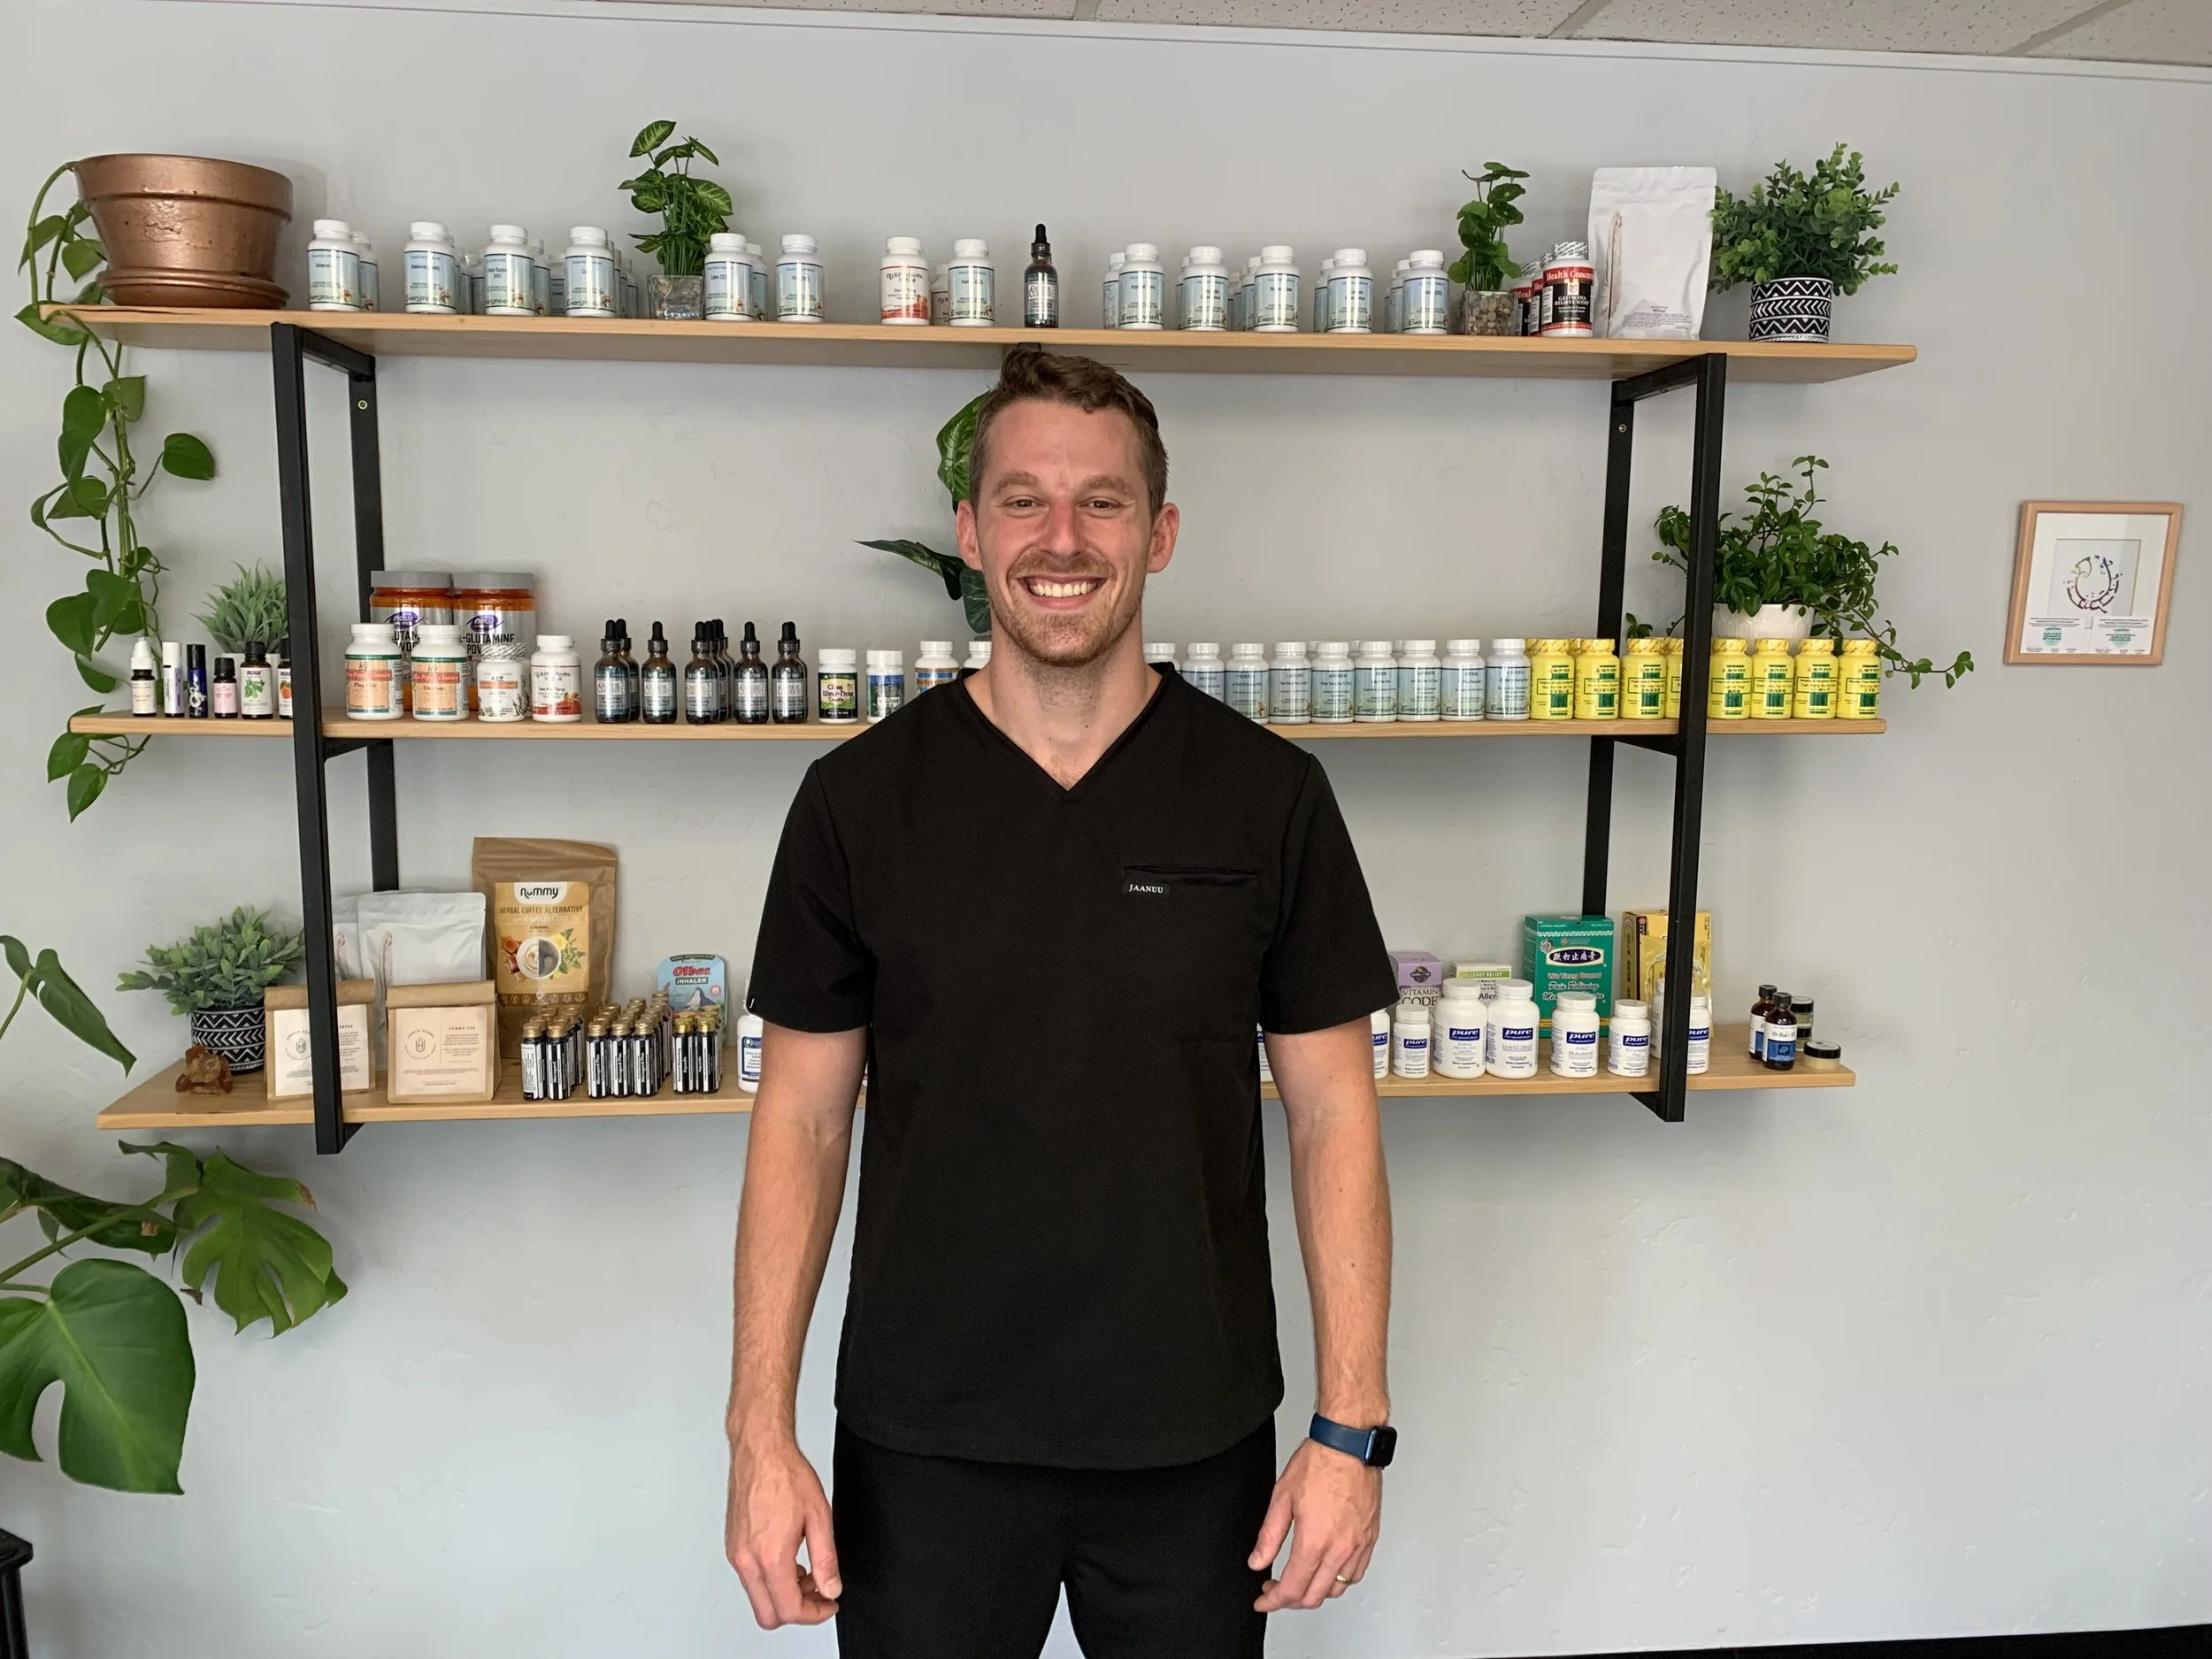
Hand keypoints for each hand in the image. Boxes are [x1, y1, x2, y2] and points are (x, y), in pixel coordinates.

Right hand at [725, 1428, 841, 1627]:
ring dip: (784, 1595)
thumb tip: (831, 1589)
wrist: (760, 1450)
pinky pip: (750, 1579)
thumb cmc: (786, 1474)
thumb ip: (826, 1559)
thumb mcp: (819, 1517)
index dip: (815, 1614)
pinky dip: (771, 1580)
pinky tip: (789, 1559)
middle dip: (797, 1611)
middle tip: (819, 1592)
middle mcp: (747, 1560)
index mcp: (769, 1556)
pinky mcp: (732, 1546)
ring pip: (758, 1598)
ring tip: (808, 1571)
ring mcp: (736, 1554)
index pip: (789, 1610)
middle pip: (768, 1615)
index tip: (829, 1603)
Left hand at [1248, 1435, 1382, 1611]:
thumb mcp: (1282, 1498)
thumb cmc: (1319, 1463)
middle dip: (1290, 1600)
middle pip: (1314, 1596)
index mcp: (1315, 1541)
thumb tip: (1258, 1561)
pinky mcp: (1370, 1539)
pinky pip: (1355, 1574)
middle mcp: (1340, 1549)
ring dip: (1314, 1593)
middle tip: (1275, 1590)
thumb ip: (1269, 1536)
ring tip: (1299, 1580)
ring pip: (1336, 1589)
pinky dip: (1338, 1581)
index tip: (1263, 1600)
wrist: (1349, 1445)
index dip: (1273, 1601)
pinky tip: (1326, 1572)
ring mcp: (1358, 1545)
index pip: (1292, 1588)